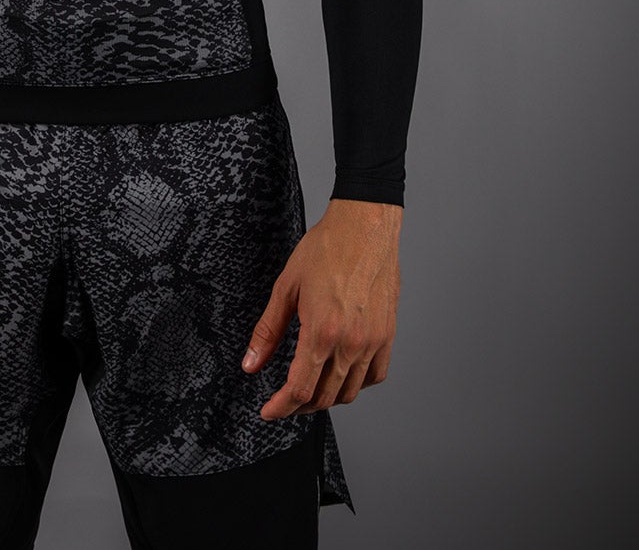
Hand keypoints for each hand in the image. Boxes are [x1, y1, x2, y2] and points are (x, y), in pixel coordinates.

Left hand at [241, 197, 401, 418]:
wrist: (365, 226)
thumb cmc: (326, 249)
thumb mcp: (286, 287)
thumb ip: (268, 330)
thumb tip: (250, 364)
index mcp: (322, 332)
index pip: (300, 389)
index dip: (281, 408)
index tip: (269, 412)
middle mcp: (351, 343)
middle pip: (324, 397)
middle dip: (299, 406)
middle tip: (283, 400)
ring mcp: (373, 341)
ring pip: (349, 392)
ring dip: (326, 398)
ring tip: (309, 388)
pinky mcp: (388, 335)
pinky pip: (374, 376)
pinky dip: (356, 384)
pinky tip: (341, 374)